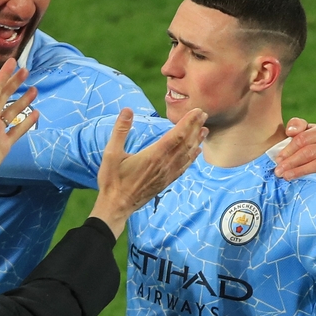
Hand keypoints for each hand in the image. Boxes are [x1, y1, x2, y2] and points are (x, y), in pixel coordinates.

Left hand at [0, 58, 38, 196]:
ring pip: (14, 111)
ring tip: (34, 89)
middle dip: (15, 83)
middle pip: (6, 96)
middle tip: (26, 70)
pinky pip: (18, 130)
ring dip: (23, 100)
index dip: (3, 75)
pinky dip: (27, 122)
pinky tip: (36, 113)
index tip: (12, 63)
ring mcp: (0, 131)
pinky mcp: (6, 144)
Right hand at [89, 107, 207, 237]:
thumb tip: (127, 110)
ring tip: (205, 130)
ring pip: (187, 155)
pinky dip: (192, 158)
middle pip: (185, 144)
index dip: (188, 122)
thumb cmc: (112, 180)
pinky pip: (183, 167)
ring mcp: (166, 175)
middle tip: (204, 114)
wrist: (116, 206)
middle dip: (195, 128)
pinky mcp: (166, 182)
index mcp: (153, 156)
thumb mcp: (111, 153)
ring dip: (197, 141)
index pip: (176, 135)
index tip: (197, 111)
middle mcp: (164, 165)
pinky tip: (196, 152)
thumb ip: (120, 131)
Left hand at [274, 118, 315, 179]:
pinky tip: (302, 182)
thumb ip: (295, 126)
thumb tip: (290, 131)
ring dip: (299, 171)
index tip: (277, 159)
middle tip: (278, 171)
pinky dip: (312, 177)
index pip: (302, 138)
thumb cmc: (306, 150)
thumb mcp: (300, 136)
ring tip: (286, 177)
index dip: (288, 149)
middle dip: (291, 162)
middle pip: (309, 152)